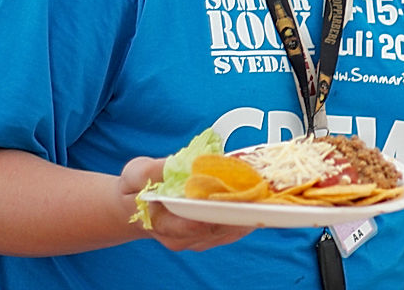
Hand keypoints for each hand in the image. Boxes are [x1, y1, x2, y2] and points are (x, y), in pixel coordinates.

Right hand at [119, 157, 254, 251]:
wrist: (136, 206)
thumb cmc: (136, 187)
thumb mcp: (136, 173)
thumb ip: (154, 171)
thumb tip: (181, 164)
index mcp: (161, 224)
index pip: (190, 224)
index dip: (213, 211)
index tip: (233, 196)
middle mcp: (182, 238)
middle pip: (217, 227)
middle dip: (239, 210)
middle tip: (260, 191)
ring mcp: (198, 240)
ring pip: (229, 230)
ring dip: (249, 212)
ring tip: (267, 192)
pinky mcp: (211, 235)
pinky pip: (234, 228)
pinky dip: (248, 213)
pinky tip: (262, 197)